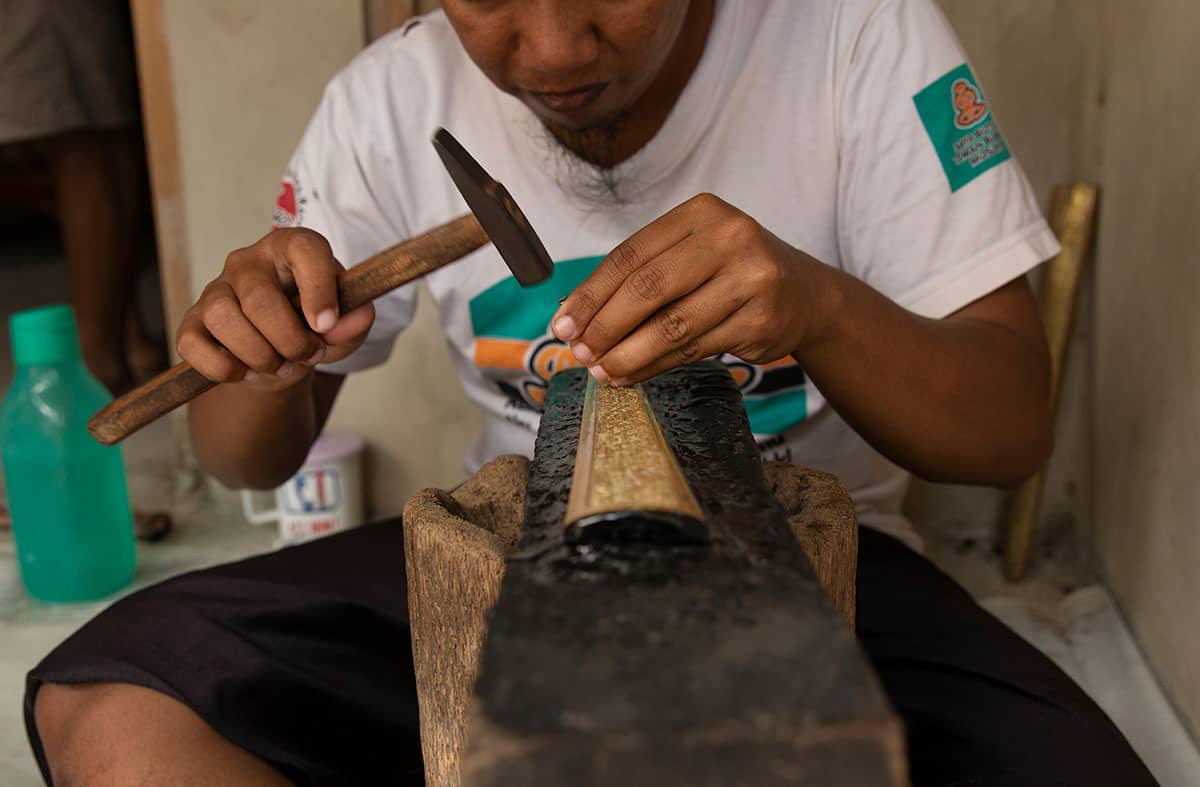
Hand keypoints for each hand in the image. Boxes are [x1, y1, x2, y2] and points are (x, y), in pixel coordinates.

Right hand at [176, 228, 374, 390]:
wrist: (279, 354)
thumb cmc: (311, 327)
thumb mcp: (343, 325)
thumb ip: (354, 321)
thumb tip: (352, 320)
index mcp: (291, 249)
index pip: (304, 249)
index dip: (319, 289)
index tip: (327, 326)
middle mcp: (248, 262)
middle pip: (260, 298)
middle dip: (290, 340)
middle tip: (309, 355)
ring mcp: (215, 290)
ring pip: (223, 318)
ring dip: (259, 356)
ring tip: (280, 366)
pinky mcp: (192, 322)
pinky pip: (193, 345)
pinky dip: (223, 368)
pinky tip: (246, 371)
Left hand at [550, 193, 830, 384]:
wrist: (805, 296)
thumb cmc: (731, 273)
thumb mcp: (691, 254)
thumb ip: (639, 276)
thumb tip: (574, 316)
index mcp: (701, 213)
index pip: (630, 255)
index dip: (591, 293)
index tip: (564, 323)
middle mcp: (730, 238)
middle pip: (648, 288)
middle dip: (605, 325)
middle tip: (579, 352)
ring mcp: (750, 279)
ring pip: (671, 325)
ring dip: (628, 354)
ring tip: (601, 371)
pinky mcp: (761, 320)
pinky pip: (694, 348)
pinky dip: (656, 365)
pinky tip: (633, 373)